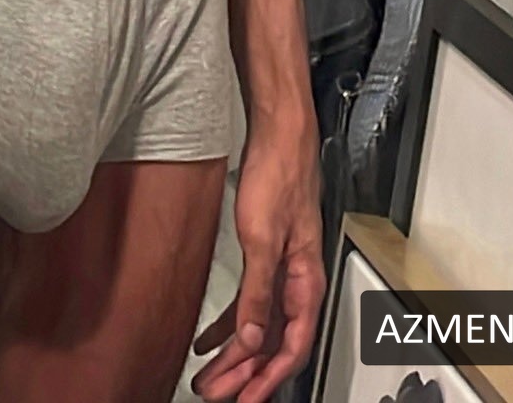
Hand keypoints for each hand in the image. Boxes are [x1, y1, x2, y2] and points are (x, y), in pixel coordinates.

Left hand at [191, 117, 325, 399]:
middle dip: (244, 375)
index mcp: (305, 283)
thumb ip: (258, 290)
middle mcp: (297, 283)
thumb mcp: (263, 237)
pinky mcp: (265, 256)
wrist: (279, 136)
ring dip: (234, 355)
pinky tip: (208, 338)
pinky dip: (230, 326)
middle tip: (214, 393)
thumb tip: (250, 338)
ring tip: (208, 376)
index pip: (290, 348)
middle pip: (272, 344)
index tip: (242, 399)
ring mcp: (282, 271)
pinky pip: (250, 303)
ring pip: (259, 327)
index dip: (266, 380)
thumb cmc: (280, 176)